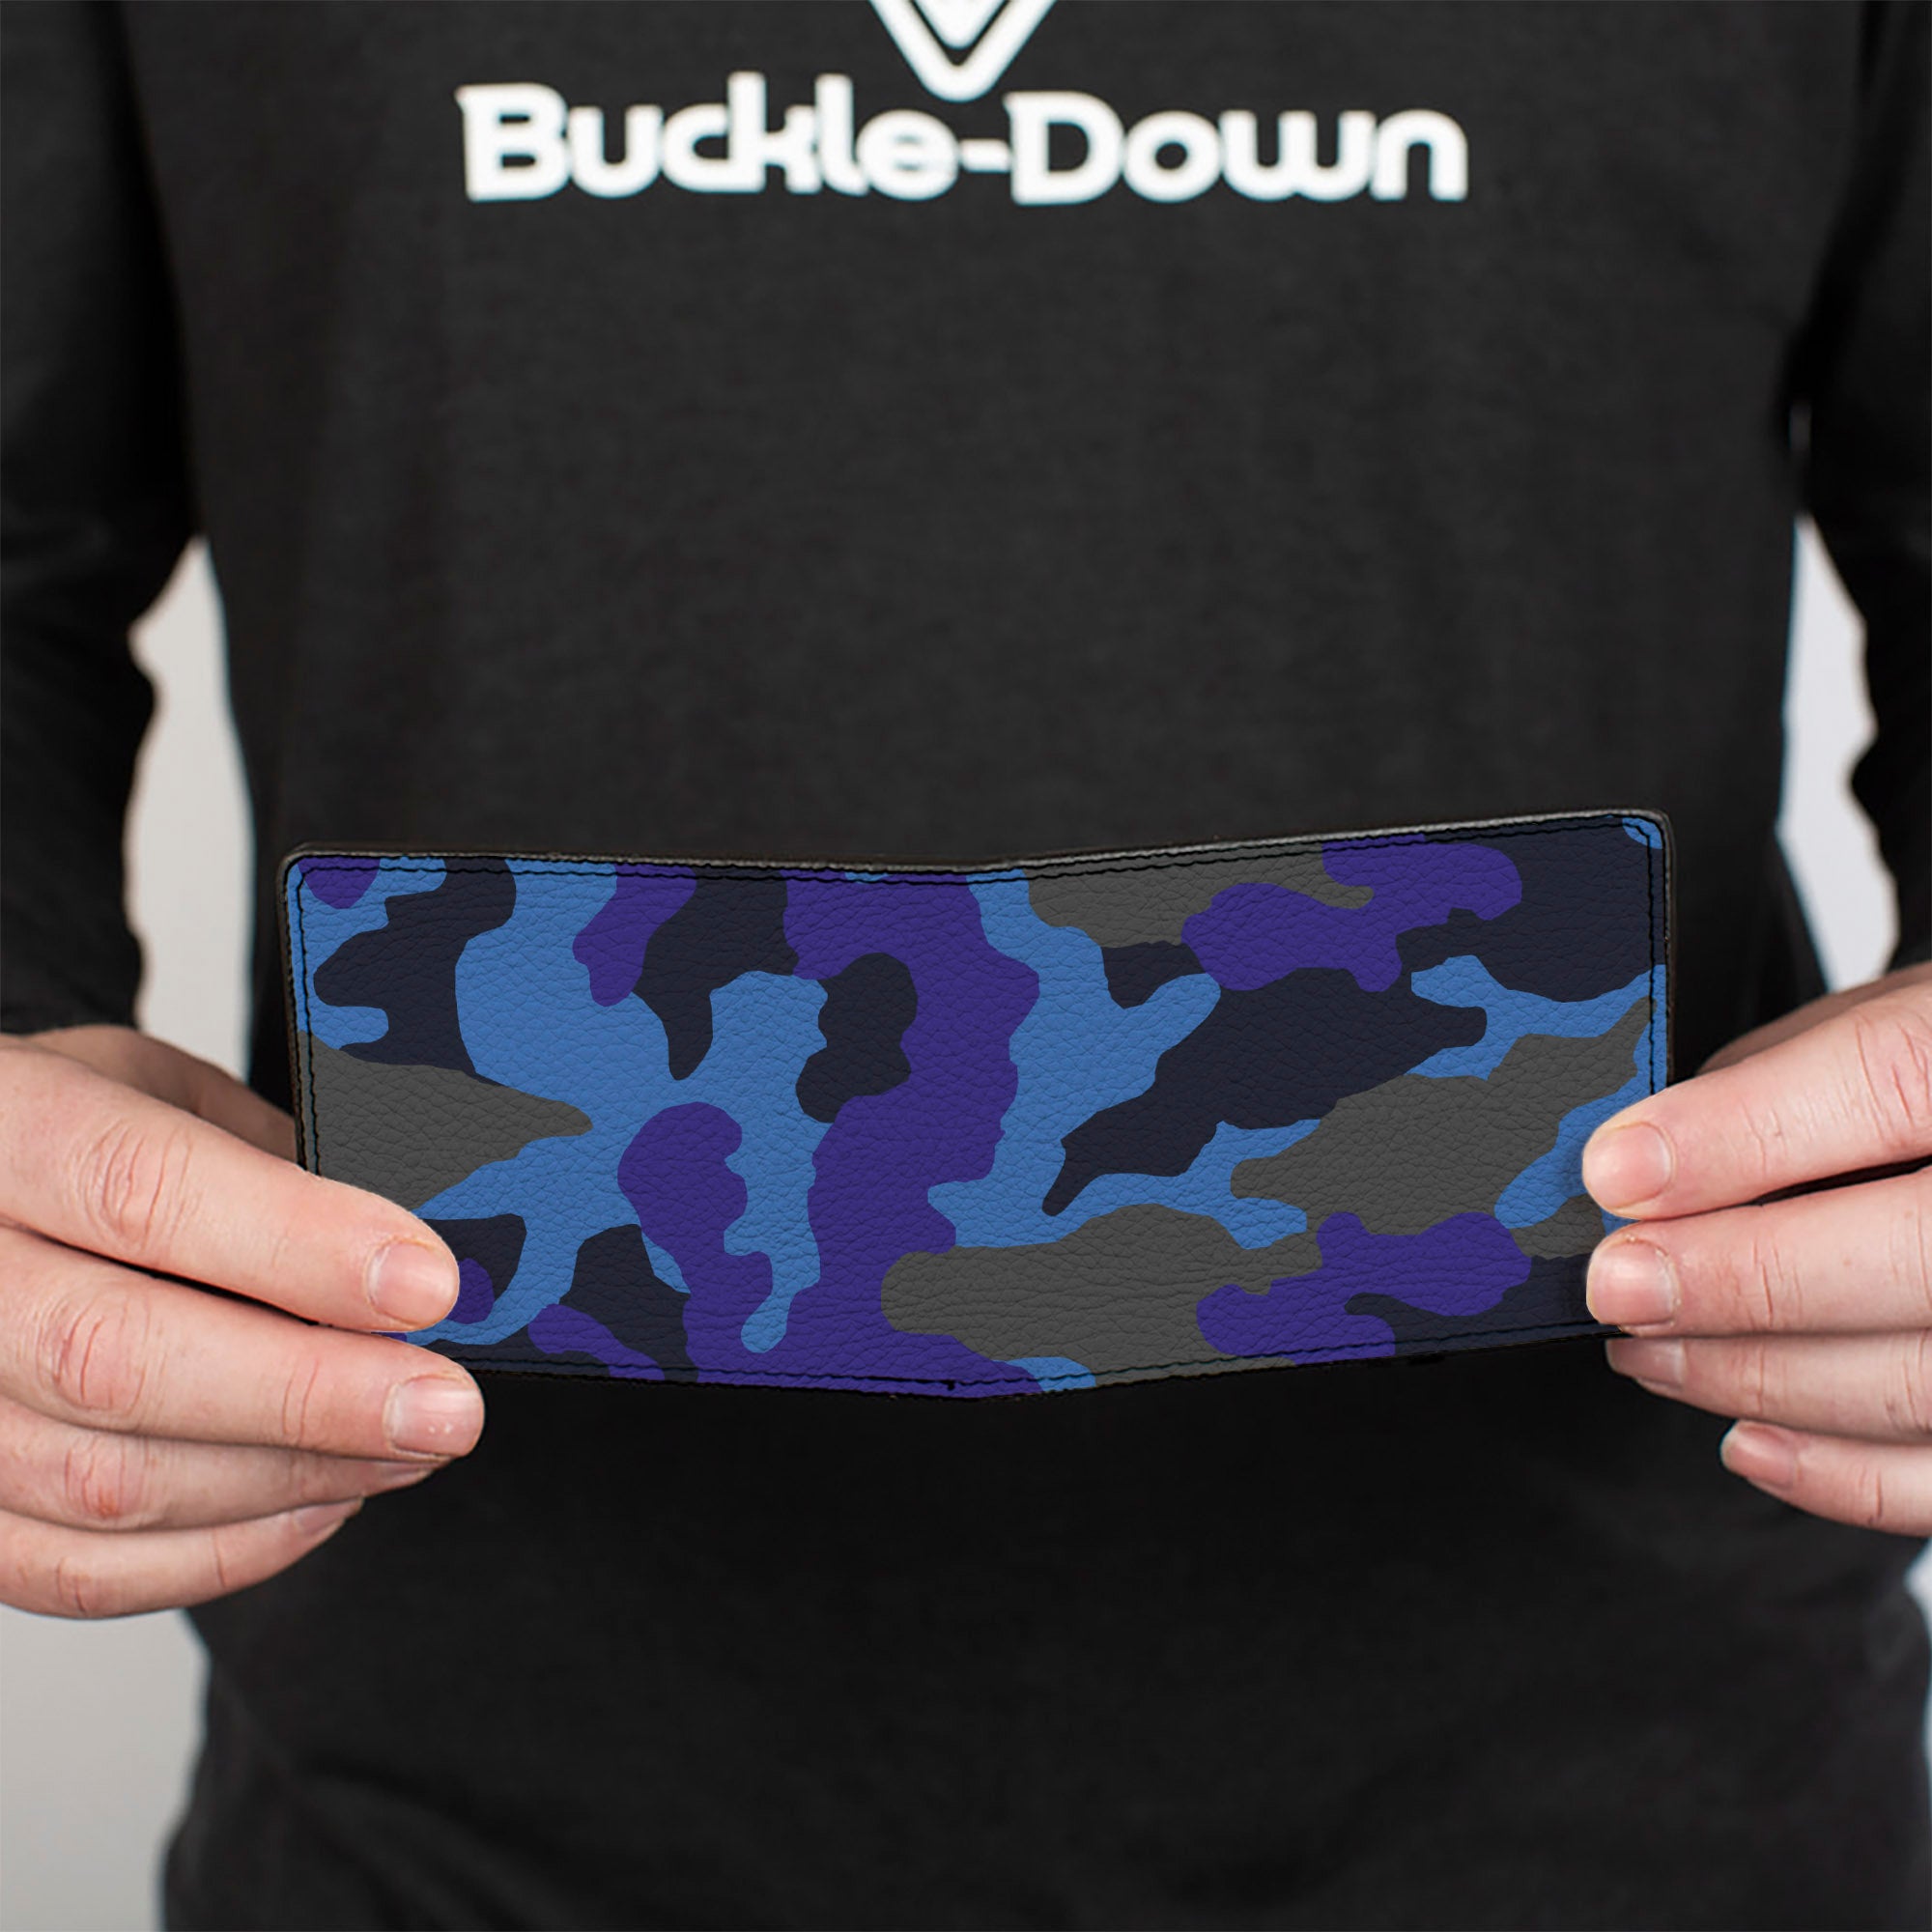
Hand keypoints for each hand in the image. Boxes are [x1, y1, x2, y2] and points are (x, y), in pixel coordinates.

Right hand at [0, 1026, 481, 1615]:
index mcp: (3, 1129)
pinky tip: (321, 1500)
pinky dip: (222, 1551)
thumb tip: (413, 1254)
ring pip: (105, 1484)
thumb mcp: (158, 1093)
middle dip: (314, 1394)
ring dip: (291, 1478)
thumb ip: (264, 1162)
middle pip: (116, 1360)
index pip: (141, 1192)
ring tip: (411, 1445)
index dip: (298, 1245)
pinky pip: (78, 1570)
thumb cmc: (66, 1136)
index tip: (426, 1284)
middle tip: (448, 1405)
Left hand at [1583, 963, 1931, 1533]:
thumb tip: (1638, 1162)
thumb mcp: (1883, 1023)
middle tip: (1615, 1286)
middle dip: (1736, 1279)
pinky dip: (1838, 1472)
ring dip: (1753, 1375)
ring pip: (1915, 1380)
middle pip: (1908, 1254)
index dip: (1740, 1135)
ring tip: (1645, 1349)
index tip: (1616, 1174)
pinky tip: (1745, 1438)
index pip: (1887, 1082)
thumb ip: (1775, 1078)